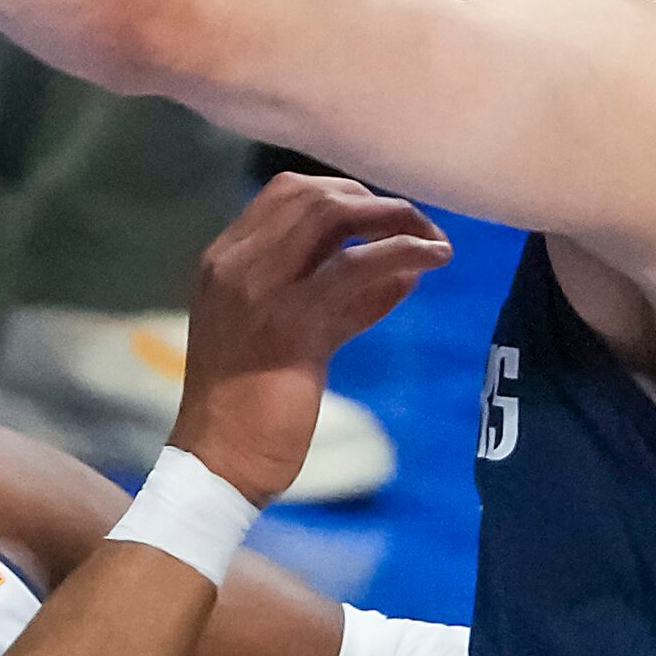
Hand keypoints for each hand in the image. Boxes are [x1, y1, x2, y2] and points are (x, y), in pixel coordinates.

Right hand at [171, 175, 449, 505]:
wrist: (219, 461)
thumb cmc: (254, 408)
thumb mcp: (295, 339)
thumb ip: (341, 301)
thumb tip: (407, 271)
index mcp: (224, 261)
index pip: (287, 193)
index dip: (345, 194)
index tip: (384, 220)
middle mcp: (235, 264)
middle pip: (312, 194)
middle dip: (375, 202)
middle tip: (417, 228)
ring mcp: (259, 290)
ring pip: (333, 216)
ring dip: (395, 218)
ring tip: (436, 240)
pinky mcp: (291, 323)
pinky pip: (356, 267)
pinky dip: (404, 251)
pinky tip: (436, 258)